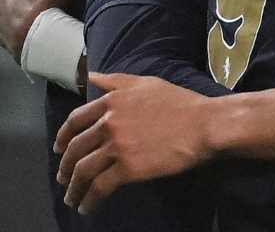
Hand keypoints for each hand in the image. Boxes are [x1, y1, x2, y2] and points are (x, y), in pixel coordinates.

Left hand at [55, 72, 212, 213]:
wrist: (206, 124)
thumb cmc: (182, 103)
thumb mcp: (148, 83)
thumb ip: (117, 81)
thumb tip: (92, 77)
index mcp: (112, 102)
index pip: (75, 121)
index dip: (62, 137)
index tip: (59, 149)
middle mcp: (109, 124)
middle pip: (75, 149)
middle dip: (65, 167)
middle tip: (65, 179)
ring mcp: (117, 147)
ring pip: (83, 171)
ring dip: (74, 188)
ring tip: (73, 198)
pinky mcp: (128, 169)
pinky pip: (99, 187)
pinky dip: (90, 200)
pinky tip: (89, 207)